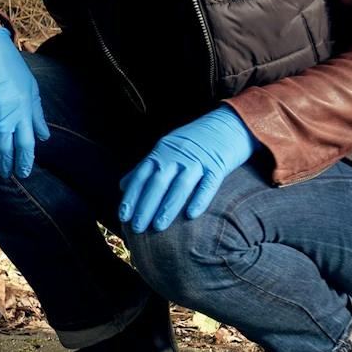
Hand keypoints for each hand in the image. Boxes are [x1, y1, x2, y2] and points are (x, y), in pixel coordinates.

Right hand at [0, 26, 48, 179]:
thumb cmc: (10, 66)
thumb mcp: (30, 88)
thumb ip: (36, 115)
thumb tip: (43, 136)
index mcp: (22, 111)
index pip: (25, 147)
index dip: (24, 162)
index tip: (23, 171)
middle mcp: (3, 117)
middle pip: (5, 151)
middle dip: (6, 166)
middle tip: (6, 174)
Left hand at [118, 106, 257, 233]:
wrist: (228, 123)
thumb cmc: (193, 141)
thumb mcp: (166, 149)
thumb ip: (145, 167)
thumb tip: (123, 186)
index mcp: (161, 151)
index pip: (142, 176)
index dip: (132, 196)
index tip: (123, 216)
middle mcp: (176, 155)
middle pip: (157, 182)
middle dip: (145, 206)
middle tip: (137, 228)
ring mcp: (197, 160)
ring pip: (180, 185)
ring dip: (168, 206)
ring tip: (158, 226)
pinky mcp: (218, 165)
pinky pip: (209, 184)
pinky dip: (200, 199)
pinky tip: (191, 215)